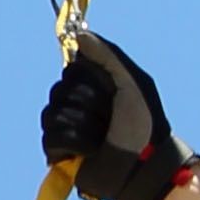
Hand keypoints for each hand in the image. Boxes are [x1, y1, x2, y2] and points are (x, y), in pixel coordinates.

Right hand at [39, 29, 192, 199]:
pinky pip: (52, 137)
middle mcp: (76, 104)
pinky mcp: (57, 153)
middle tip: (113, 117)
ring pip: (52, 113)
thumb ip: (108, 55)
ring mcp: (65, 128)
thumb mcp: (133, 81)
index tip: (115, 90)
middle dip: (91, 102)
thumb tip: (78, 34)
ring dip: (86, 124)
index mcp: (93, 85)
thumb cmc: (146, 123)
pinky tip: (93, 150)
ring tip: (104, 136)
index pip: (72, 67)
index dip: (93, 78)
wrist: (146, 165)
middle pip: (60, 89)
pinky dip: (78, 142)